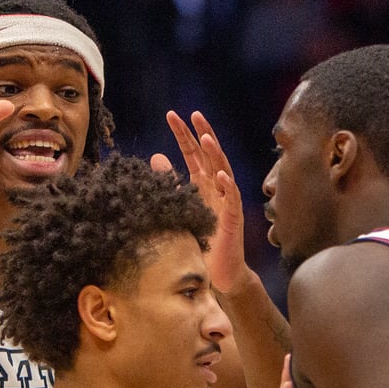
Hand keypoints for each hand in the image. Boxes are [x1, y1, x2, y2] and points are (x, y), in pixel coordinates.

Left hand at [160, 110, 246, 292]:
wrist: (218, 273)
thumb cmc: (200, 241)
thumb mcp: (180, 206)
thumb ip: (171, 182)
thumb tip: (155, 157)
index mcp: (202, 184)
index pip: (193, 154)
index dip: (184, 135)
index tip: (172, 115)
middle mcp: (216, 189)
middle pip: (210, 156)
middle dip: (202, 134)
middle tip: (192, 115)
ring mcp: (227, 202)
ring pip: (223, 172)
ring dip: (216, 155)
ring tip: (206, 138)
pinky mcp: (233, 219)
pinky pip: (232, 199)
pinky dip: (227, 186)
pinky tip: (220, 175)